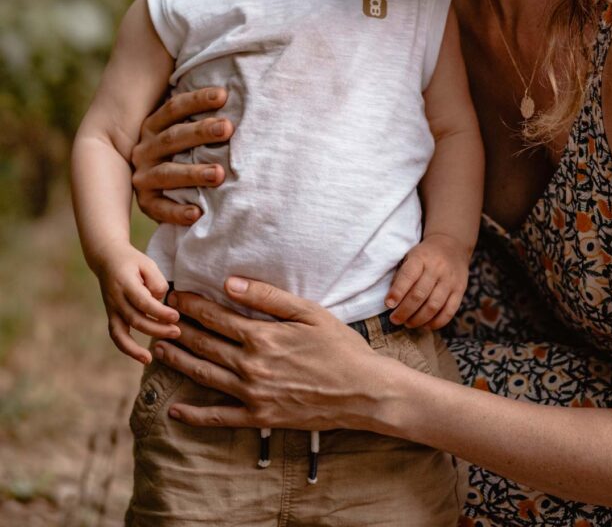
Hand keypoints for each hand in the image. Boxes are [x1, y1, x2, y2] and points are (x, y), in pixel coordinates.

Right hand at [96, 243, 179, 363]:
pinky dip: (126, 349)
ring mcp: (111, 308)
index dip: (159, 312)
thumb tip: (160, 301)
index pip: (143, 302)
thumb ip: (156, 281)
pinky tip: (143, 358)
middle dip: (157, 329)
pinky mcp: (111, 315)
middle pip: (136, 319)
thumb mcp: (147, 263)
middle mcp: (115, 298)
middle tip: (177, 332)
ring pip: (121, 333)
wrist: (107, 259)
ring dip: (136, 348)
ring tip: (151, 358)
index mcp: (125, 283)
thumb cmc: (132, 261)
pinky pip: (116, 335)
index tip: (176, 317)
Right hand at [131, 87, 232, 224]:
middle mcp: (145, 149)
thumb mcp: (183, 129)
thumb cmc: (182, 150)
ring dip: (193, 173)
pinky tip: (198, 213)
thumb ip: (200, 115)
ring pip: (167, 173)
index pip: (173, 108)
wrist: (152, 184)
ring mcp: (143, 176)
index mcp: (153, 125)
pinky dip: (177, 212)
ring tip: (219, 174)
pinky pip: (159, 208)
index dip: (197, 100)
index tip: (223, 95)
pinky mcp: (146, 202)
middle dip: (201, 132)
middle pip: (173, 137)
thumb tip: (228, 92)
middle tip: (228, 128)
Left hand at [152, 279, 392, 431]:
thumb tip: (229, 283)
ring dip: (178, 361)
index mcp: (262, 336)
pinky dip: (196, 415)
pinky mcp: (260, 417)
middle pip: (204, 344)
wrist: (364, 391)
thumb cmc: (340, 346)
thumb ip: (267, 297)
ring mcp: (253, 395)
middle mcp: (251, 366)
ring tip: (158, 350)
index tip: (173, 293)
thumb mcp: (308, 312)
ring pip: (204, 376)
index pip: (215, 316)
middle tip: (157, 316)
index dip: (191, 304)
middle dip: (178, 327)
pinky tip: (176, 410)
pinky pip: (220, 418)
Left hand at [385, 234, 468, 329]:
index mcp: (421, 257)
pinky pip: (449, 312)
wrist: (452, 245)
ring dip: (418, 319)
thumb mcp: (410, 256)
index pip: (408, 276)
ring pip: (433, 306)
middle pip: (419, 295)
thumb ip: (402, 276)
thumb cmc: (425, 255)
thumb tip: (391, 301)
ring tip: (408, 323)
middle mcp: (437, 268)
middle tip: (395, 319)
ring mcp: (450, 280)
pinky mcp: (460, 290)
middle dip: (404, 311)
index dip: (397, 292)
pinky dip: (436, 322)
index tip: (388, 304)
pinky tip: (425, 325)